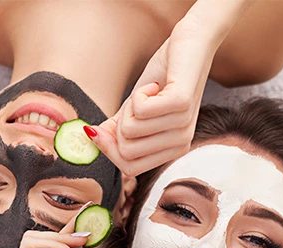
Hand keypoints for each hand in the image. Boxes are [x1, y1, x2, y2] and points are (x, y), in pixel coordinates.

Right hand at [88, 20, 216, 176]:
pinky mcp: (181, 104)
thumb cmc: (165, 75)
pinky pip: (140, 110)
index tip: (108, 124)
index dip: (109, 148)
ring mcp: (184, 125)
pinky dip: (139, 92)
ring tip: (150, 90)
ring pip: (130, 131)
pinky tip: (155, 85)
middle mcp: (181, 143)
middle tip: (138, 102)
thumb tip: (90, 138)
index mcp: (172, 150)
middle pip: (126, 152)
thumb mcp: (136, 106)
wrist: (191, 43)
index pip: (129, 168)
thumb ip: (117, 128)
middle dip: (119, 124)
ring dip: (131, 104)